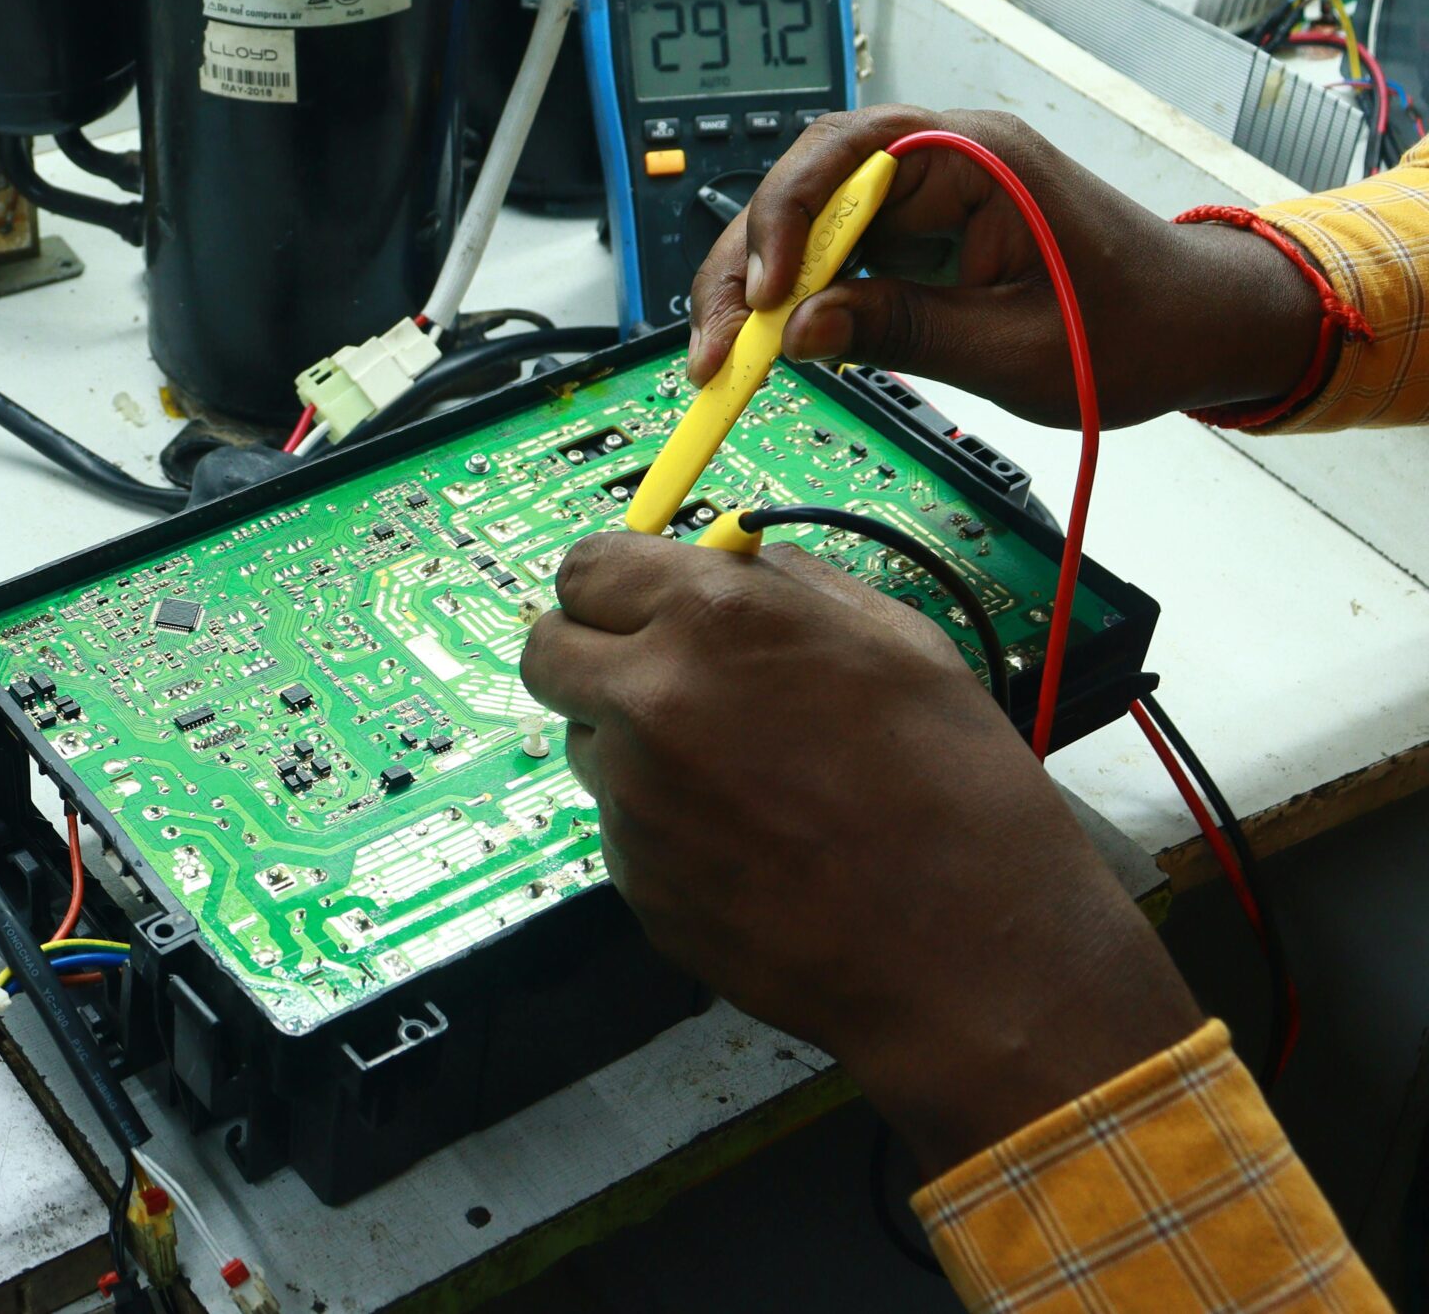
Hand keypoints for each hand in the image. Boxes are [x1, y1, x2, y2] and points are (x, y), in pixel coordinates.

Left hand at [520, 531, 1202, 1172]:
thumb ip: (794, 588)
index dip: (614, 584)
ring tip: (737, 772)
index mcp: (714, 621)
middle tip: (656, 672)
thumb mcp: (900, 644)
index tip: (640, 600)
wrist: (972, 955)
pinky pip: (620, 824)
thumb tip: (739, 562)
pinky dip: (662, 823)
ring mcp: (632, 799)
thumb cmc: (960, 795)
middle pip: (546, 653)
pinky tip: (749, 842)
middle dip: (591, 652)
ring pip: (585, 742)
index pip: (586, 568)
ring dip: (629, 742)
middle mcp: (650, 702)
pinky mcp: (634, 880)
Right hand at [685, 105, 1320, 426]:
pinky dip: (794, 298)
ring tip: (727, 356)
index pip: (846, 154)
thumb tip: (798, 334)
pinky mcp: (918, 234)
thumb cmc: (1137, 328)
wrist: (1203, 326)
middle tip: (716, 347)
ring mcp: (926, 195)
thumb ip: (903, 332)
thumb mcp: (1015, 349)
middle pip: (804, 185)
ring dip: (757, 285)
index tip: (761, 298)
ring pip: (805, 221)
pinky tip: (769, 343)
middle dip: (746, 263)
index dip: (784, 220)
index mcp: (977, 158)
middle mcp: (941, 160)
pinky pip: (834, 251)